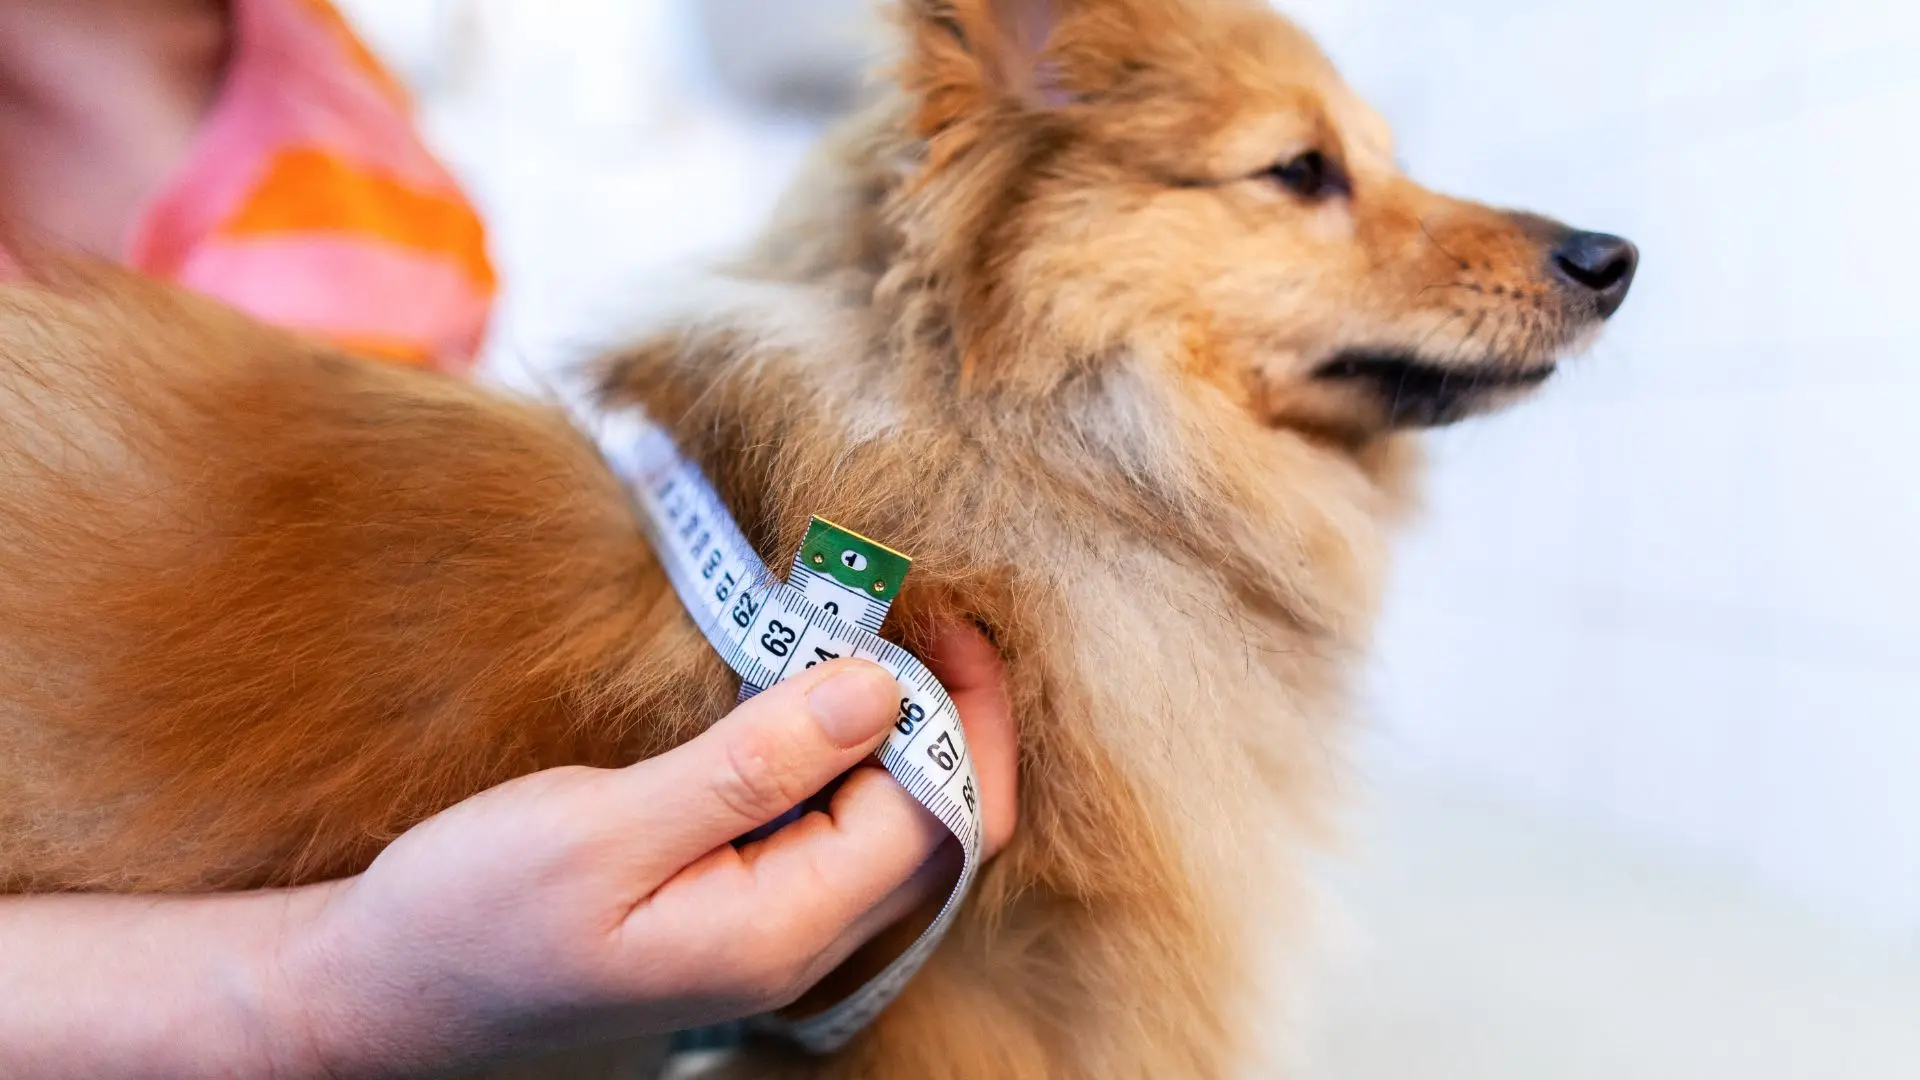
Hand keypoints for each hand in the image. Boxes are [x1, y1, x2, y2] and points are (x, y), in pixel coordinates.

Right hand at [271, 625, 1016, 1077]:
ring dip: (902, 732)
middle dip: (950, 716)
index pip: (937, 813)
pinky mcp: (742, 911)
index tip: (935, 614)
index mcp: (783, 929)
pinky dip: (849, 757)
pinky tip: (813, 701)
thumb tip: (878, 691)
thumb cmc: (473, 914)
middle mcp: (800, 943)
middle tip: (915, 612)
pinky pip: (837, 831)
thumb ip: (749, 766)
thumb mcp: (599, 829)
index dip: (956, 710)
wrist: (387, 987)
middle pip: (939, 826)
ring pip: (894, 827)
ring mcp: (774, 932)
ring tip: (871, 638)